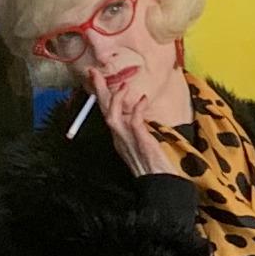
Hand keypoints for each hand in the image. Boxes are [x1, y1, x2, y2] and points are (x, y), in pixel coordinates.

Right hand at [93, 57, 179, 176]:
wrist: (160, 183)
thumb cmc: (154, 164)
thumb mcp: (142, 142)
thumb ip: (137, 128)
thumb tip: (138, 109)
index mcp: (119, 138)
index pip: (106, 113)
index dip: (102, 96)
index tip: (98, 80)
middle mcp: (119, 139)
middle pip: (104, 111)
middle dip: (98, 91)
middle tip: (94, 72)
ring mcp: (127, 141)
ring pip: (112, 116)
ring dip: (115, 99)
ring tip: (122, 84)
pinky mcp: (140, 142)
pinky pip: (134, 122)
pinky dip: (137, 109)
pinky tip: (143, 100)